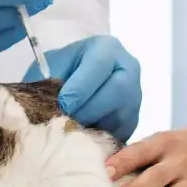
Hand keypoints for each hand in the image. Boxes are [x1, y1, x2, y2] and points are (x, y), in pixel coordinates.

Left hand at [26, 35, 140, 141]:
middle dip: (89, 110)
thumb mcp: (50, 68)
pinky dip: (100, 138)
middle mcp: (128, 68)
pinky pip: (121, 133)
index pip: (99, 65)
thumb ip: (51, 82)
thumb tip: (55, 107)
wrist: (70, 83)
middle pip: (118, 91)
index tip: (64, 104)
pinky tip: (82, 134)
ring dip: (93, 126)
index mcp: (106, 48)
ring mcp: (135, 95)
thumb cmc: (60, 71)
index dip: (81, 87)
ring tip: (71, 128)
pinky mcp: (133, 119)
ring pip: (120, 116)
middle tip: (67, 120)